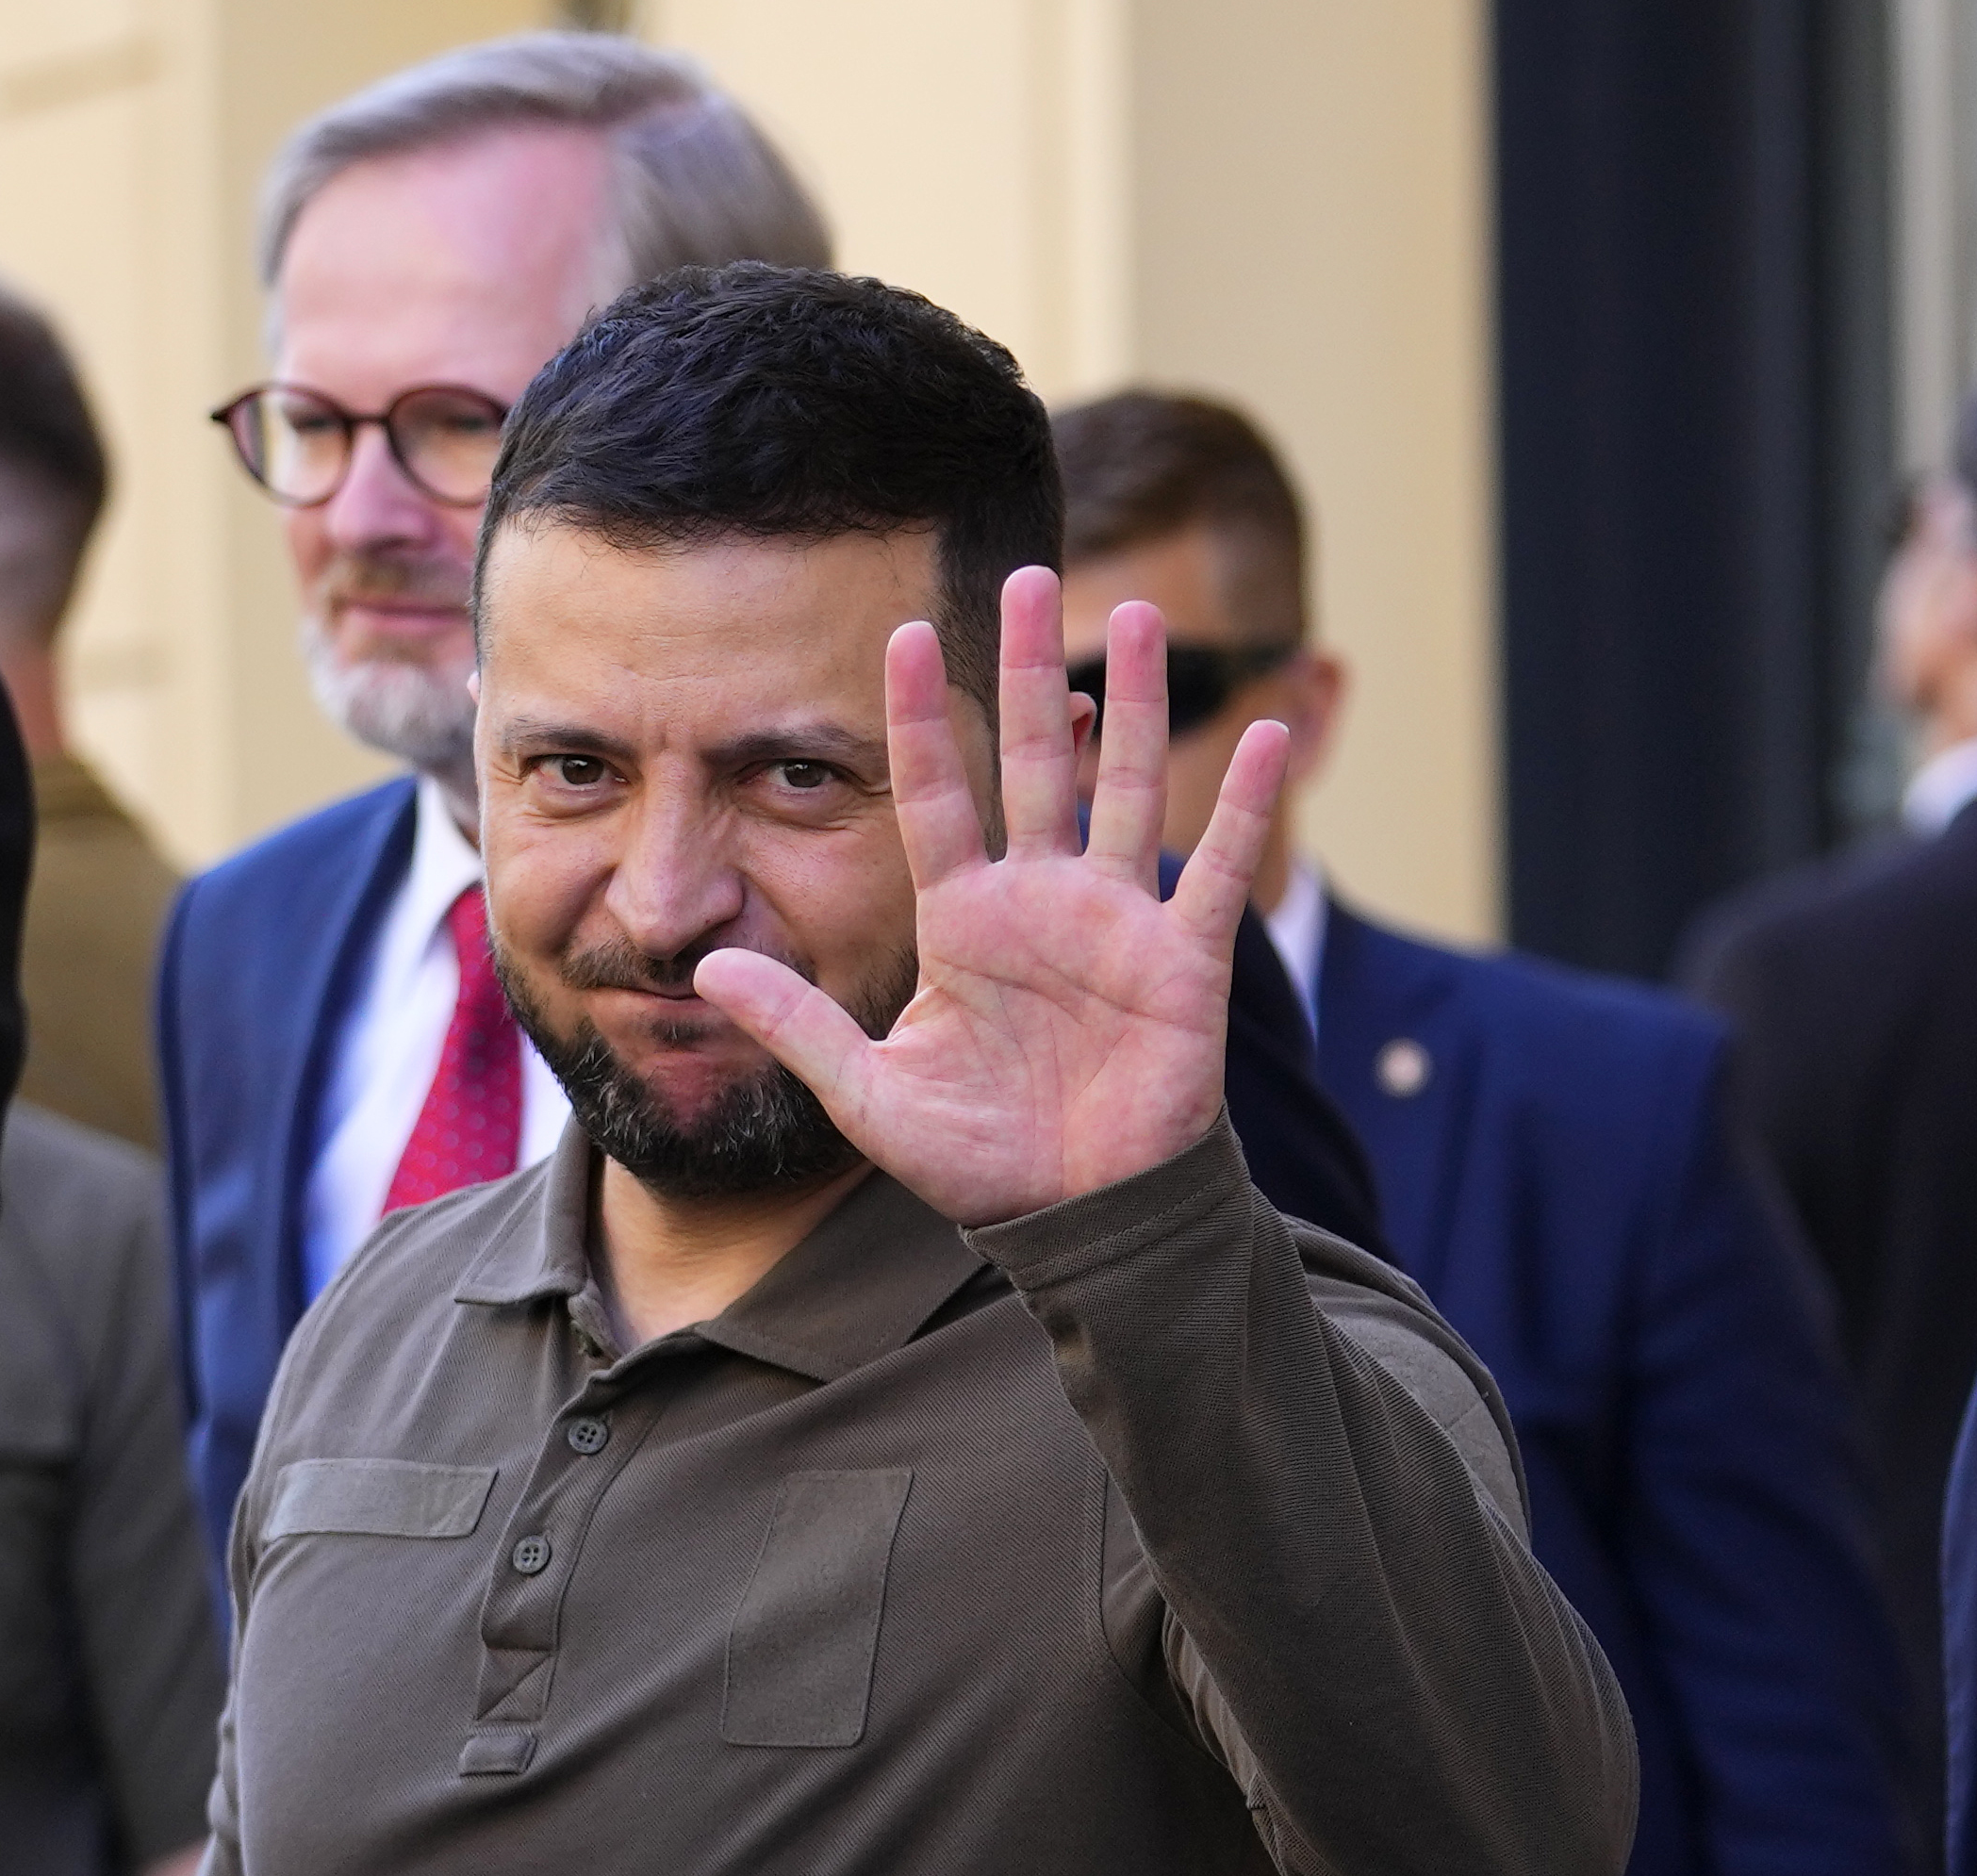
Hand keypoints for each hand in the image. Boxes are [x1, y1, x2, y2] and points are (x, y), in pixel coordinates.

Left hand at [693, 566, 1286, 1226]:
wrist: (1075, 1218)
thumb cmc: (978, 1160)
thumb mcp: (869, 1095)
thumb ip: (797, 1026)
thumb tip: (707, 967)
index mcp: (964, 921)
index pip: (934, 795)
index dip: (917, 718)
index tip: (900, 632)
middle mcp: (1040, 901)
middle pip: (1031, 760)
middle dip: (1029, 669)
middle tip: (1028, 575)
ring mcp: (1115, 922)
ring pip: (1124, 787)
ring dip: (1132, 704)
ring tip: (1134, 615)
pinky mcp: (1182, 962)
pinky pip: (1218, 870)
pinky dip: (1248, 803)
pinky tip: (1269, 731)